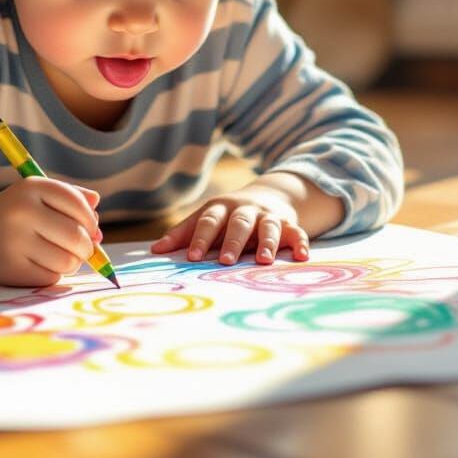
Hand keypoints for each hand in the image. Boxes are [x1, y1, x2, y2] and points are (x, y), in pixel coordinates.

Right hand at [0, 179, 101, 285]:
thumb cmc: (18, 212)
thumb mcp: (40, 195)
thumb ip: (73, 199)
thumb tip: (97, 222)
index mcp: (31, 187)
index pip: (77, 204)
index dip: (90, 219)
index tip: (91, 228)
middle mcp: (21, 212)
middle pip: (76, 236)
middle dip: (87, 246)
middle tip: (84, 249)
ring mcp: (13, 241)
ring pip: (67, 261)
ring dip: (73, 262)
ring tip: (62, 256)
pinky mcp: (9, 269)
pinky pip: (51, 277)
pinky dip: (54, 273)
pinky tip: (42, 264)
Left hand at [150, 181, 308, 264]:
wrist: (267, 195)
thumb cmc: (227, 216)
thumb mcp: (205, 218)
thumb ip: (182, 234)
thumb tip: (155, 251)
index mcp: (220, 208)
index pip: (208, 221)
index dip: (199, 239)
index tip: (191, 257)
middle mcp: (245, 210)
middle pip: (239, 223)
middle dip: (232, 242)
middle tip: (225, 261)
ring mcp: (268, 216)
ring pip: (269, 226)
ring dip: (267, 242)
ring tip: (263, 261)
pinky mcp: (289, 224)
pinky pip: (297, 233)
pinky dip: (301, 243)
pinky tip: (302, 257)